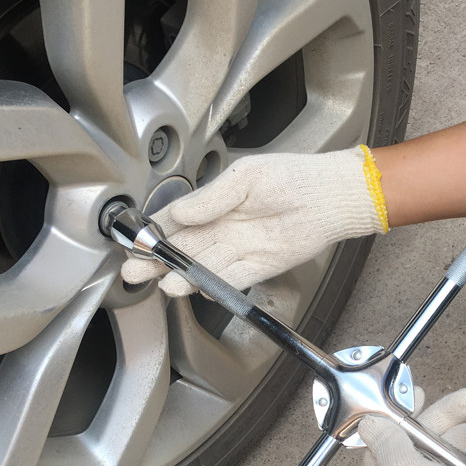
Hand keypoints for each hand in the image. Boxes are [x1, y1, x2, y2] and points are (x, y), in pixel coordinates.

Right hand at [121, 146, 387, 295]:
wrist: (330, 197)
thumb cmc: (293, 177)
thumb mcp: (244, 178)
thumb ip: (210, 198)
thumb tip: (180, 213)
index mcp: (215, 203)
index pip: (175, 220)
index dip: (154, 233)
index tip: (135, 243)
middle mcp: (224, 228)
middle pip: (183, 249)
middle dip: (158, 261)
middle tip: (136, 272)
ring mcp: (240, 249)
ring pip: (204, 267)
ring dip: (183, 277)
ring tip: (166, 283)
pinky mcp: (259, 266)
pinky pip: (231, 279)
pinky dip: (214, 285)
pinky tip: (197, 287)